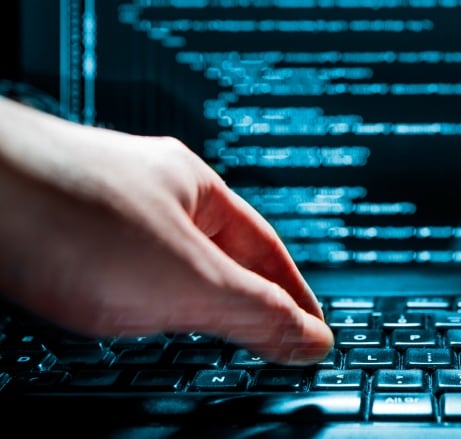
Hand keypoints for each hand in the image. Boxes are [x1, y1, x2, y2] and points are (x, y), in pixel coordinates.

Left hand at [0, 99, 332, 364]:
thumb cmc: (65, 214)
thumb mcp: (188, 282)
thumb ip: (255, 313)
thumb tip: (311, 341)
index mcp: (198, 191)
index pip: (270, 253)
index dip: (298, 299)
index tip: (315, 334)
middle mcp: (152, 195)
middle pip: (223, 256)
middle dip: (250, 300)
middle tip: (274, 340)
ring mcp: (104, 212)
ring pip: (170, 266)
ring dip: (197, 302)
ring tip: (216, 334)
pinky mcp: (62, 234)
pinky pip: (123, 273)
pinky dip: (143, 301)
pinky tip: (135, 315)